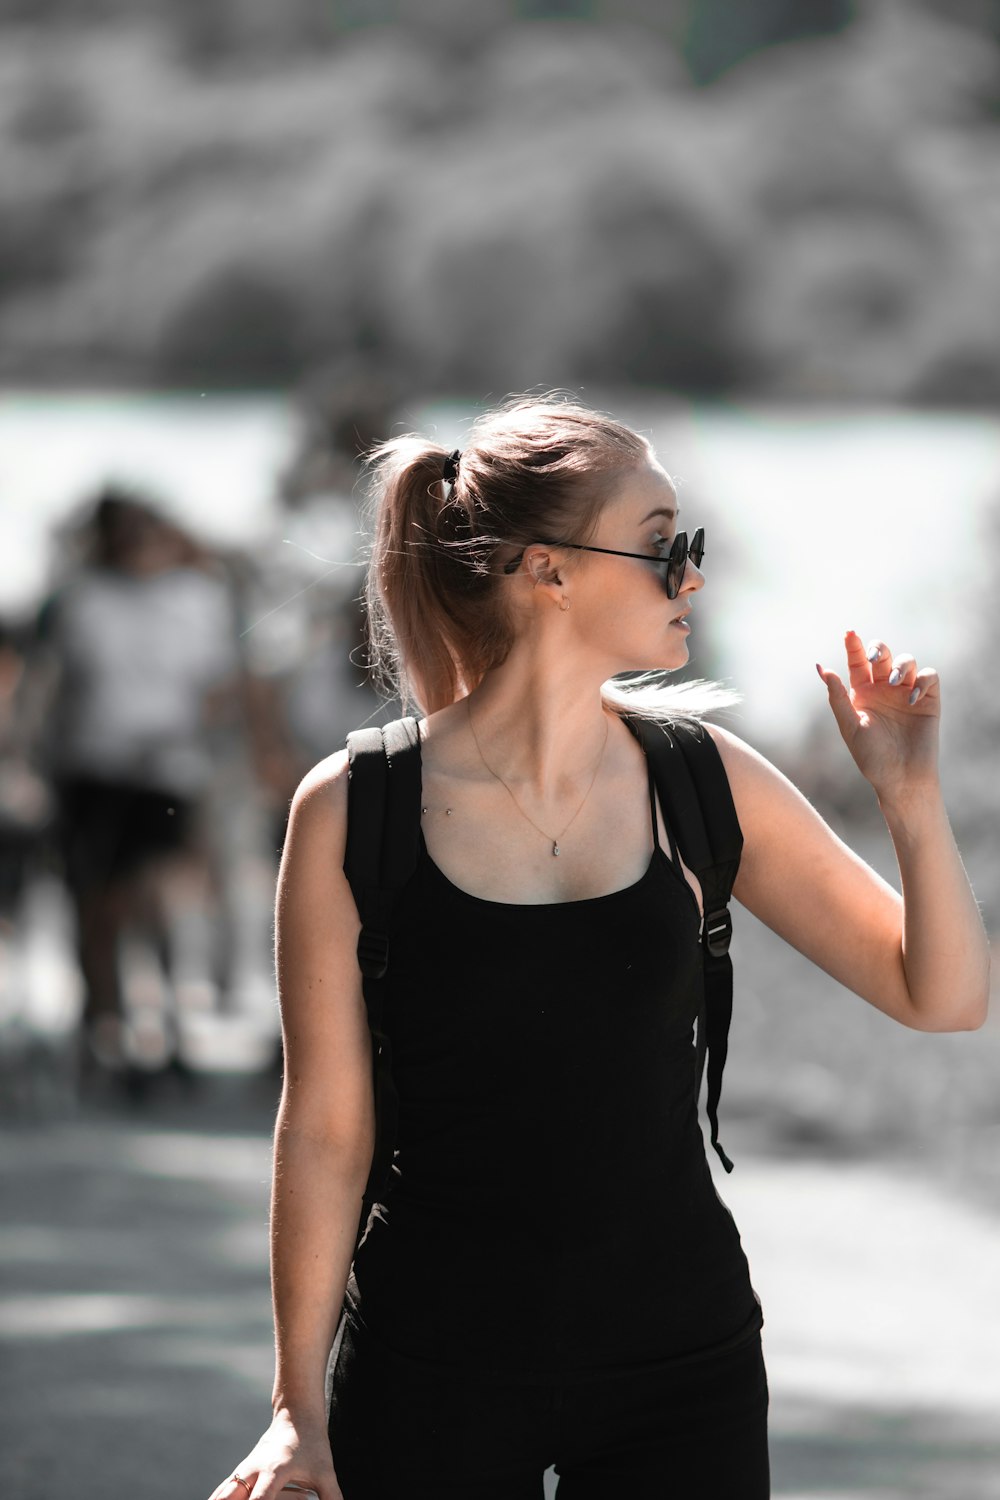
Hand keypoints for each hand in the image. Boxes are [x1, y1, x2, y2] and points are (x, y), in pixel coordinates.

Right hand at [208, 1409, 341, 1499]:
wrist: (296, 1414)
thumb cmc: (313, 1444)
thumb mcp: (325, 1472)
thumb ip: (331, 1497)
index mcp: (275, 1470)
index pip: (260, 1499)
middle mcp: (254, 1470)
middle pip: (228, 1495)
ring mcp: (244, 1470)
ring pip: (221, 1493)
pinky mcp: (241, 1472)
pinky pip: (223, 1491)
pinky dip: (218, 1499)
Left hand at [816, 631, 939, 800]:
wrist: (901, 778)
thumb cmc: (872, 757)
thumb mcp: (850, 726)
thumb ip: (837, 697)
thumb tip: (822, 668)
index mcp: (863, 694)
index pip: (858, 663)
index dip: (854, 646)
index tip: (849, 634)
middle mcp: (885, 690)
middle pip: (883, 656)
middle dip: (878, 649)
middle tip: (873, 659)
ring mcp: (907, 693)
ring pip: (907, 662)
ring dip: (901, 665)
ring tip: (896, 682)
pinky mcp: (929, 700)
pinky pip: (929, 677)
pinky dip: (922, 680)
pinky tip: (911, 697)